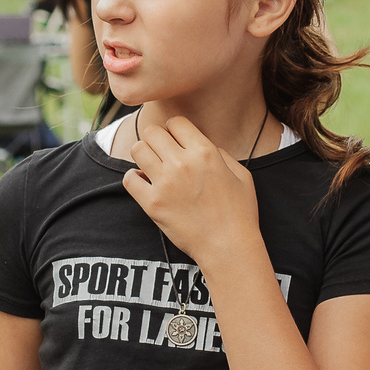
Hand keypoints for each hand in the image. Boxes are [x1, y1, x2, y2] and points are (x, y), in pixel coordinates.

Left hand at [121, 115, 262, 268]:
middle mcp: (182, 163)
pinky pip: (129, 179)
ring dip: (144, 155)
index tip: (177, 141)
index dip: (175, 130)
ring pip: (138, 149)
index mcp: (205, 152)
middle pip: (152, 132)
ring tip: (152, 166)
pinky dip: (134, 178)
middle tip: (162, 153)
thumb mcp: (241, 174)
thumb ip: (220, 153)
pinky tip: (144, 183)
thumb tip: (201, 145)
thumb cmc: (239, 212)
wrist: (229, 247)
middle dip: (157, 139)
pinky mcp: (152, 204)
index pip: (176, 122)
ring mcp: (165, 183)